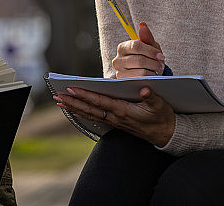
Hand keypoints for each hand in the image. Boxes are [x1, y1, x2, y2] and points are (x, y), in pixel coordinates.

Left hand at [55, 84, 174, 146]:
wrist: (166, 134)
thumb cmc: (162, 117)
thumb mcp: (161, 105)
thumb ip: (152, 97)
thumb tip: (145, 90)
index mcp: (124, 111)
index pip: (100, 102)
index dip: (85, 95)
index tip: (72, 89)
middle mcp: (116, 117)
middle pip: (90, 109)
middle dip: (73, 102)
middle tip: (57, 95)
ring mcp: (114, 121)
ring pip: (90, 114)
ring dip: (74, 107)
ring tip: (60, 101)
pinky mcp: (115, 123)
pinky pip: (94, 117)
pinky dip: (82, 113)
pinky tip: (73, 110)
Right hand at [112, 22, 166, 77]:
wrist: (148, 73)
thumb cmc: (148, 57)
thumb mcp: (150, 46)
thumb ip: (146, 36)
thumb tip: (143, 25)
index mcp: (123, 47)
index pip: (136, 46)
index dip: (151, 51)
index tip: (161, 55)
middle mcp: (117, 60)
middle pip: (139, 60)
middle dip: (153, 63)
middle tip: (161, 65)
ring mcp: (119, 73)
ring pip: (140, 72)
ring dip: (152, 71)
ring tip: (157, 70)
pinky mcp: (124, 84)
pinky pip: (140, 81)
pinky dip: (149, 79)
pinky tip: (152, 77)